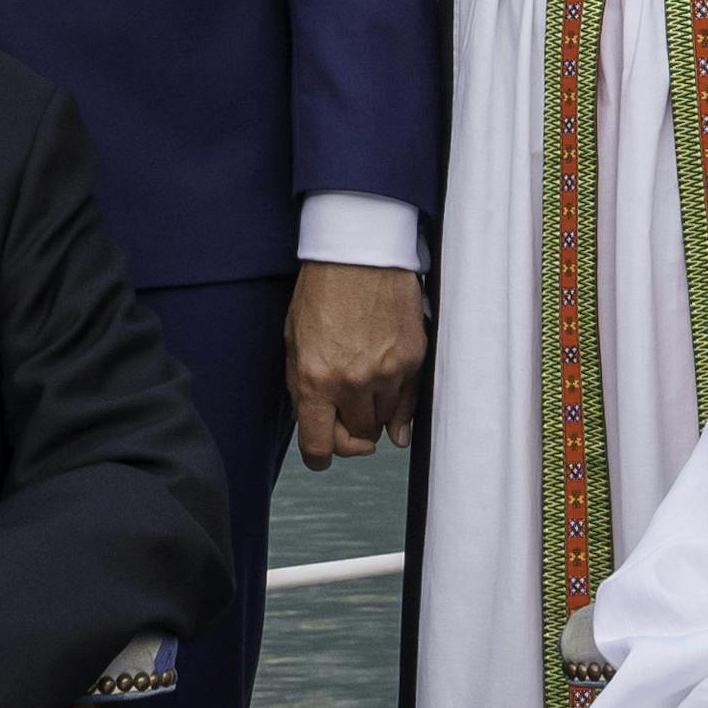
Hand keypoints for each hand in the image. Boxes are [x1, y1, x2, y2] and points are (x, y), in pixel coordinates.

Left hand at [285, 261, 428, 465]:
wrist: (359, 252)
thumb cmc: (323, 292)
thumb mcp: (294, 343)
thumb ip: (304, 390)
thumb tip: (327, 431)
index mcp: (315, 379)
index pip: (319, 445)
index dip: (319, 455)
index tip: (322, 452)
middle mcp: (352, 382)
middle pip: (357, 439)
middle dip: (349, 434)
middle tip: (345, 414)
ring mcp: (387, 372)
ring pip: (385, 423)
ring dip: (374, 414)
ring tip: (364, 387)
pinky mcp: (413, 359)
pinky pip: (409, 402)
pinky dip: (398, 404)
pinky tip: (388, 388)